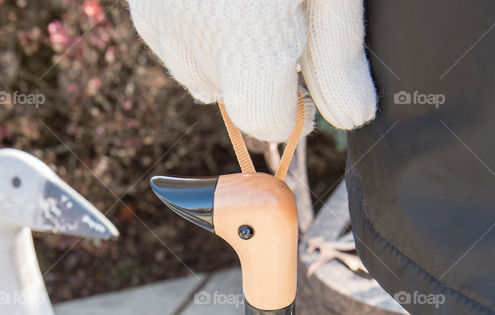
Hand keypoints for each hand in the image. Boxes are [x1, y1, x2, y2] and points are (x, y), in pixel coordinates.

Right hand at [128, 0, 377, 142]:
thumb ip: (338, 56)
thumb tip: (350, 119)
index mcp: (250, 49)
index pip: (267, 123)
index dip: (293, 109)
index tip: (309, 81)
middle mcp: (195, 47)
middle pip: (233, 101)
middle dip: (262, 77)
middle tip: (288, 22)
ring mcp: (161, 24)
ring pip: (199, 73)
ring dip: (226, 56)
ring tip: (253, 6)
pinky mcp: (143, 4)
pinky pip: (171, 41)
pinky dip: (195, 32)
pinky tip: (218, 0)